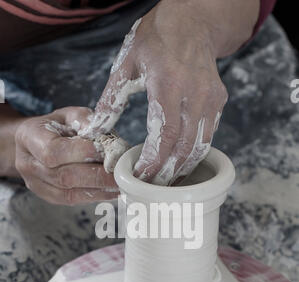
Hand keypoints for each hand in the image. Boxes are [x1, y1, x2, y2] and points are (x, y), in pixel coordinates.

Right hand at [15, 107, 119, 204]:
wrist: (34, 143)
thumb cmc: (56, 127)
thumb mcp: (69, 115)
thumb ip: (87, 122)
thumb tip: (108, 139)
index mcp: (30, 137)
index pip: (54, 150)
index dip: (83, 153)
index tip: (107, 152)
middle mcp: (28, 163)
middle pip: (64, 176)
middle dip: (97, 176)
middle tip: (121, 174)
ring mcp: (35, 183)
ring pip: (69, 193)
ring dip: (99, 189)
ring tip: (120, 184)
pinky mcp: (48, 196)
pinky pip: (72, 200)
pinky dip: (94, 196)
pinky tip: (111, 191)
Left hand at [85, 0, 258, 184]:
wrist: (193, 21)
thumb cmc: (156, 39)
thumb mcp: (126, 64)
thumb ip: (110, 101)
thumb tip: (93, 131)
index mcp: (168, 84)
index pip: (165, 135)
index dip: (154, 161)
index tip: (141, 176)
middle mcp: (194, 94)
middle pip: (184, 147)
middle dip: (167, 172)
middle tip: (152, 189)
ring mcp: (211, 98)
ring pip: (200, 146)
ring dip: (183, 168)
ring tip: (166, 184)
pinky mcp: (219, 101)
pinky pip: (208, 135)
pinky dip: (194, 154)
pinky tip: (180, 164)